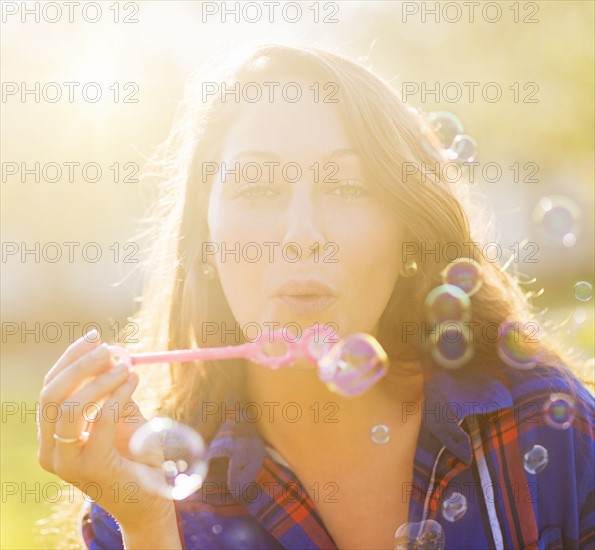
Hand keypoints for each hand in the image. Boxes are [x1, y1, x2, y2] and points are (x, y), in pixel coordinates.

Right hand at [37, 330, 177, 530]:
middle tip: (109, 349)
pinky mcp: (92, 468)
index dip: (69, 359)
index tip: (95, 336)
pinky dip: (117, 395)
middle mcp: (51, 450)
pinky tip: (133, 382)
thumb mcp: (120, 417)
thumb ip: (111, 391)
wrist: (149, 499)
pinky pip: (100, 421)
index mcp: (51, 436)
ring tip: (126, 367)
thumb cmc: (134, 456)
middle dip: (80, 365)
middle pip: (51, 395)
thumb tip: (111, 354)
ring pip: (69, 408)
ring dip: (99, 380)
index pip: (49, 388)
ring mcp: (68, 463)